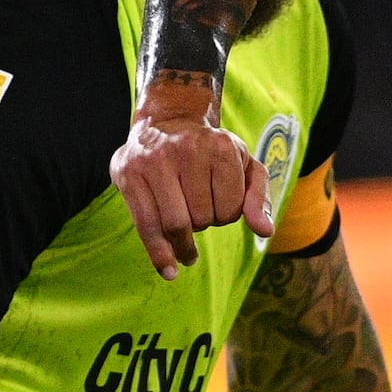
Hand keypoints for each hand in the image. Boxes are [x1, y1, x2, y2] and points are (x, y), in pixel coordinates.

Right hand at [112, 74, 272, 279]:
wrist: (167, 122)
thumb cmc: (211, 151)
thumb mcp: (244, 166)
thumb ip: (258, 198)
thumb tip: (264, 231)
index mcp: (220, 147)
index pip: (230, 210)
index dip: (227, 216)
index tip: (220, 204)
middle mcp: (186, 149)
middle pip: (202, 219)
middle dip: (204, 225)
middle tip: (199, 213)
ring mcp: (153, 161)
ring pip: (175, 225)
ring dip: (183, 242)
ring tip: (186, 253)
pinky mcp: (127, 173)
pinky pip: (145, 225)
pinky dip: (159, 254)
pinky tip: (168, 269)